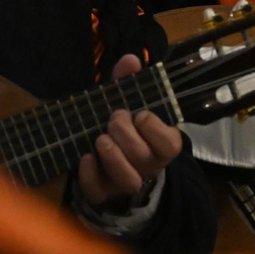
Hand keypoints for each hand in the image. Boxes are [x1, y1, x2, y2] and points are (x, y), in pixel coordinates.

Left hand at [77, 54, 183, 209]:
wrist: (107, 162)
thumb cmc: (124, 128)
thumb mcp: (127, 104)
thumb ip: (129, 83)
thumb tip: (131, 59)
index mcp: (161, 146)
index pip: (170, 144)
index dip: (154, 128)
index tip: (140, 113)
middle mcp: (148, 168)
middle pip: (145, 158)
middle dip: (126, 134)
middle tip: (113, 119)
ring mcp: (125, 183)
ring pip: (129, 180)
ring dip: (113, 156)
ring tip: (100, 138)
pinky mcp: (103, 194)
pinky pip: (98, 192)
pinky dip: (89, 174)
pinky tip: (85, 157)